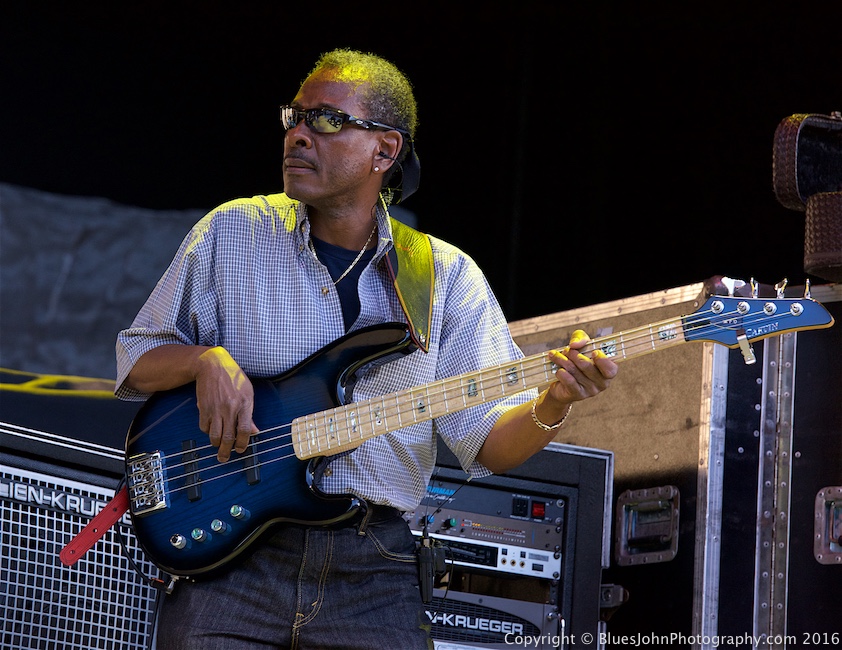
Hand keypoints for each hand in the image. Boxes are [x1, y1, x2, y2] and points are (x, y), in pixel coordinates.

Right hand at [194, 347, 258, 461]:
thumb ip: (250, 414)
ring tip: (218, 445)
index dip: (243, 443)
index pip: (245, 430)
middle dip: (226, 451)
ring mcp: (215, 409)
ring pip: (214, 435)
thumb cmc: (233, 377)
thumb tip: (254, 431)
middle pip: (228, 437)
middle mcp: (229, 408)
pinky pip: (204, 427)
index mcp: (244, 404)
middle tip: (224, 458)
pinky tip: (211, 429)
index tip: (241, 450)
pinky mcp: (203, 408)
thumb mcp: (248, 392)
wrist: (212, 365)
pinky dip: (207, 431)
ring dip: (216, 443)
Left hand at [544, 329, 617, 410]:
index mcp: (608, 371)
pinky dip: (561, 373)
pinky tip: (558, 369)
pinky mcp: (578, 395)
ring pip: (574, 371)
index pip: (611, 369)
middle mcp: (602, 383)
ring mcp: (590, 390)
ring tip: (555, 355)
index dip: (603, 361)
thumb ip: (581, 339)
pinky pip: (569, 382)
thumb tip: (575, 344)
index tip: (594, 352)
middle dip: (574, 355)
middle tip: (566, 350)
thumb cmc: (575, 360)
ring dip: (562, 361)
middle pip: (587, 366)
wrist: (560, 383)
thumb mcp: (580, 345)